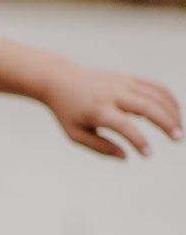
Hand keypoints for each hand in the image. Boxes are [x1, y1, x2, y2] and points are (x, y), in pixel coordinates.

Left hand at [42, 62, 182, 157]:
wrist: (60, 79)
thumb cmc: (67, 111)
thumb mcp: (75, 133)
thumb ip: (100, 147)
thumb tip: (125, 157)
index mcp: (97, 110)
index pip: (124, 125)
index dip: (138, 140)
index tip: (148, 154)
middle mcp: (113, 94)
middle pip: (147, 106)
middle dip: (166, 123)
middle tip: (178, 139)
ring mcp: (122, 83)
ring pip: (156, 95)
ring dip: (172, 112)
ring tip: (178, 131)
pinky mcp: (128, 77)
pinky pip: (154, 86)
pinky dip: (168, 99)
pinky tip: (175, 113)